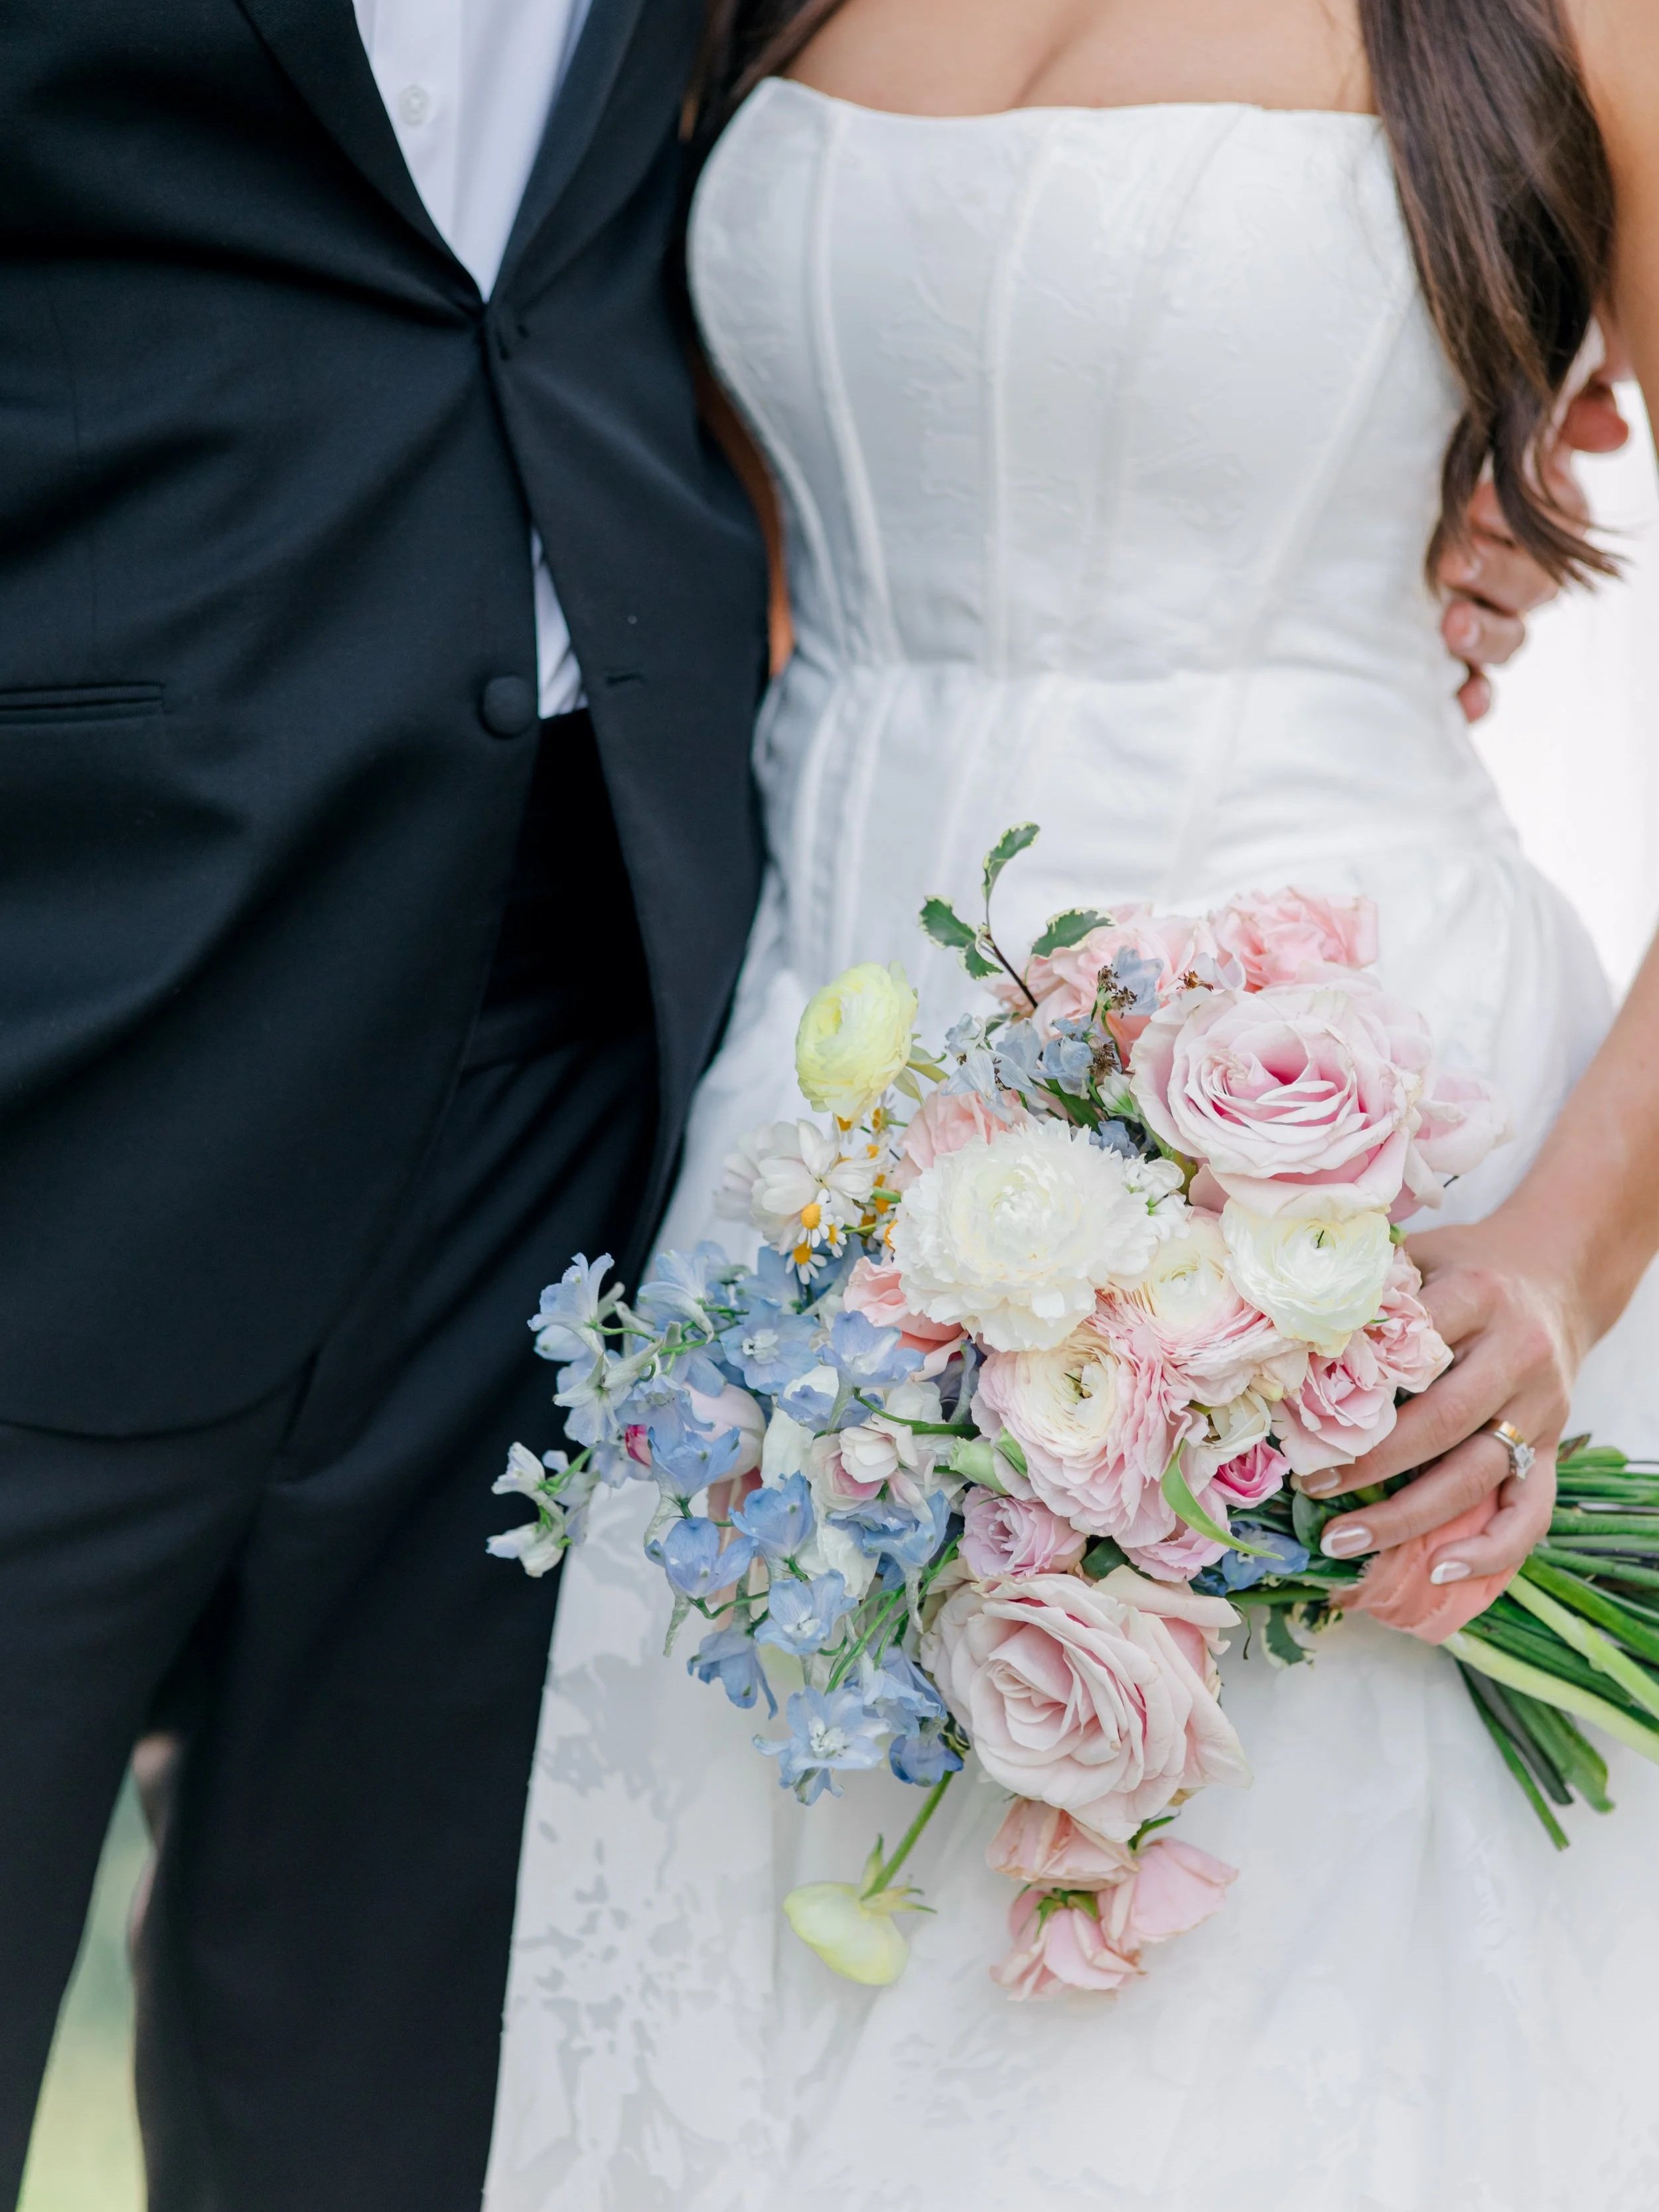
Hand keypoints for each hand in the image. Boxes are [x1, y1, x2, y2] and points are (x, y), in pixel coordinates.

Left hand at [1299, 1218, 1590, 1585]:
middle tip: (1310, 1486)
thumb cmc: (1468, 1266)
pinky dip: (1491, 1549)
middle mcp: (1517, 1353)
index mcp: (1479, 1295)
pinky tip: (1440, 1571)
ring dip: (1408, 1516)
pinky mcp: (1552, 1446)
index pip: (1412, 1344)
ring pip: (1476, 1473)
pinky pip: (1530, 1510)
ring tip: (1343, 1539)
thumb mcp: (1426, 1252)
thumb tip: (1286, 1316)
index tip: (1297, 1410)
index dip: (1353, 1380)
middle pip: (1443, 1420)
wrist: (1557, 1275)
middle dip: (1372, 1462)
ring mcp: (1541, 1407)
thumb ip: (1374, 1281)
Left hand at [1435, 371, 1630, 722]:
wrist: (1376, 483)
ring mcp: (1485, 616)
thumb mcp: (1506, 415)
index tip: (1475, 504)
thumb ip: (1564, 413)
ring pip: (1507, 639)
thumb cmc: (1449, 443)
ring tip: (1451, 624)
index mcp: (1542, 514)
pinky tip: (1464, 699)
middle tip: (1452, 561)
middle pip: (1533, 586)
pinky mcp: (1450, 658)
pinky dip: (1473, 697)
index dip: (1527, 519)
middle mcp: (1517, 570)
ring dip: (1485, 636)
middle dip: (1497, 573)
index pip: (1560, 524)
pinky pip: (1474, 688)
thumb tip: (1609, 431)